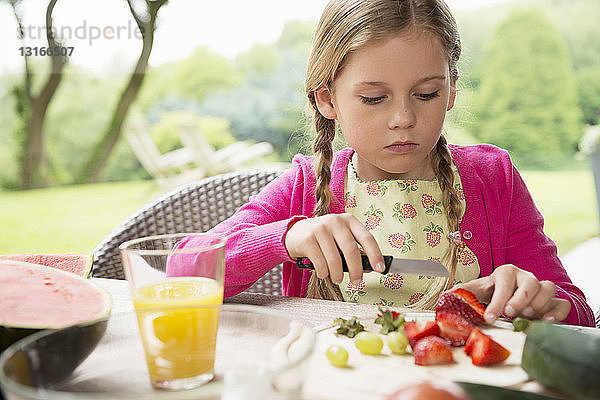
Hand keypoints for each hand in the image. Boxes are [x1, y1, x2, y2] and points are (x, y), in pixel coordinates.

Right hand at [284, 213, 384, 284]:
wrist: (295, 233)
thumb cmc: (323, 239)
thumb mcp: (340, 239)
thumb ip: (354, 250)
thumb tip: (368, 268)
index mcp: (348, 220)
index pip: (367, 238)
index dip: (375, 255)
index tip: (380, 268)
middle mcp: (335, 221)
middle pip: (351, 250)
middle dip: (356, 270)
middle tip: (356, 281)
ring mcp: (320, 228)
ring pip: (335, 259)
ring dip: (338, 275)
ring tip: (337, 279)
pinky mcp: (307, 239)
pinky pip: (320, 263)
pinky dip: (323, 273)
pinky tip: (323, 273)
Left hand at [454, 264, 570, 323]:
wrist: (510, 297)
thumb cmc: (491, 293)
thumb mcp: (476, 292)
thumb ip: (463, 293)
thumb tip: (445, 297)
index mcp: (505, 273)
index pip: (504, 282)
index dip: (497, 300)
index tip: (489, 317)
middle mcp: (525, 277)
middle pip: (530, 282)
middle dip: (520, 299)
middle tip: (510, 313)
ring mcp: (541, 287)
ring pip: (547, 289)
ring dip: (538, 304)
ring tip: (526, 316)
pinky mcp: (553, 301)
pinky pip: (561, 302)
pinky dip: (556, 311)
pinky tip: (547, 321)